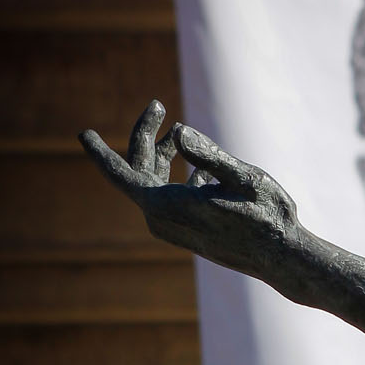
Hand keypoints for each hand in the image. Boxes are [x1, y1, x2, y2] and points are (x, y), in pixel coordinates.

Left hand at [81, 102, 303, 284]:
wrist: (281, 258)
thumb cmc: (267, 217)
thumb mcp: (244, 178)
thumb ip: (209, 154)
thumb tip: (179, 131)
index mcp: (167, 206)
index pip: (120, 174)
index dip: (99, 152)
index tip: (83, 133)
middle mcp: (162, 220)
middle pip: (139, 171)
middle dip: (147, 138)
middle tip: (159, 106)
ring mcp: (173, 228)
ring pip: (154, 184)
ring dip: (163, 156)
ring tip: (176, 131)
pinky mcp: (186, 232)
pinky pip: (168, 197)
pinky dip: (177, 176)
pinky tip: (199, 169)